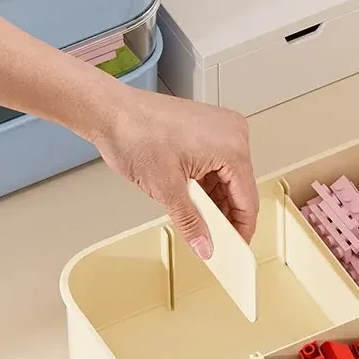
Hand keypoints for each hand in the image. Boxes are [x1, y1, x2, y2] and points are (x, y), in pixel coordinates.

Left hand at [94, 86, 258, 257]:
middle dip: (225, 215)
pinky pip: (217, 163)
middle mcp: (233, 133)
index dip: (241, 228)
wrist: (110, 111)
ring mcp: (221, 128)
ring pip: (227, 177)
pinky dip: (207, 184)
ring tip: (198, 220)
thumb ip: (190, 222)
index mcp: (232, 147)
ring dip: (214, 200)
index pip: (247, 199)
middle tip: (213, 240)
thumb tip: (204, 245)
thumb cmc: (135, 133)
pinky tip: (194, 200)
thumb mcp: (166, 189)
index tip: (235, 246)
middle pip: (239, 188)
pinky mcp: (208, 128)